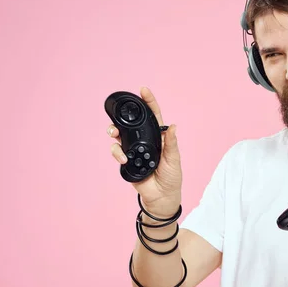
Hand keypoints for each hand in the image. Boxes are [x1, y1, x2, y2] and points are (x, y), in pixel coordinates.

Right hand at [107, 86, 181, 217]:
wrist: (161, 196)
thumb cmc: (171, 177)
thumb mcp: (174, 159)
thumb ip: (171, 143)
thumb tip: (173, 126)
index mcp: (158, 137)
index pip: (153, 116)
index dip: (149, 103)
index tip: (143, 90)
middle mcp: (144, 141)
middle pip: (131, 124)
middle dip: (123, 117)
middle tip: (118, 116)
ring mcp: (134, 150)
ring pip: (120, 135)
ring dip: (114, 132)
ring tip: (113, 134)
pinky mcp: (126, 160)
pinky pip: (117, 151)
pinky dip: (117, 152)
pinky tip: (123, 158)